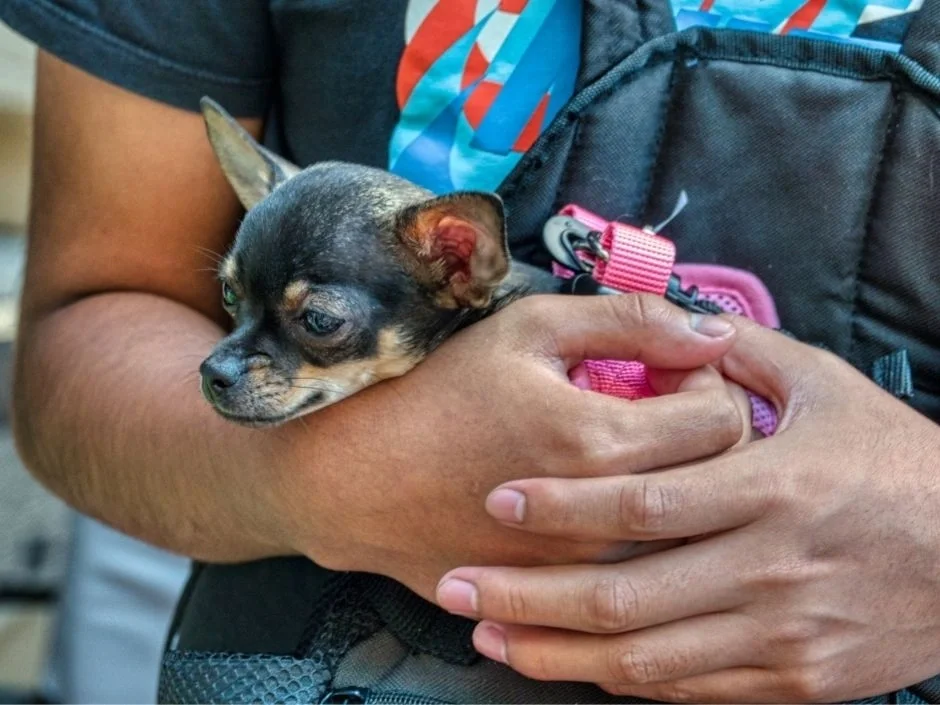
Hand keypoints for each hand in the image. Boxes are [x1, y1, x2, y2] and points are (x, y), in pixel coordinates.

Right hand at [281, 295, 749, 600]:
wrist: (360, 481)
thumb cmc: (439, 394)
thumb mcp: (528, 329)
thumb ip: (628, 320)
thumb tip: (711, 331)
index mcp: (604, 443)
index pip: (722, 418)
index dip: (707, 381)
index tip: (668, 368)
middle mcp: (609, 518)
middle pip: (715, 477)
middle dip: (701, 430)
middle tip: (655, 402)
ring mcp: (587, 566)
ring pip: (684, 525)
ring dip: (675, 479)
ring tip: (626, 446)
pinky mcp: (563, 591)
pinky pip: (639, 561)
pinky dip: (639, 522)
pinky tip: (600, 490)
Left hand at [436, 317, 939, 701]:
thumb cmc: (898, 463)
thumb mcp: (830, 389)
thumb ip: (746, 357)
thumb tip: (679, 326)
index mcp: (772, 488)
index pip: (641, 502)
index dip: (561, 505)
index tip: (498, 502)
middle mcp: (768, 569)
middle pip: (625, 594)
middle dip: (529, 596)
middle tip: (461, 591)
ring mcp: (780, 635)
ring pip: (645, 659)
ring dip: (557, 653)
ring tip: (491, 639)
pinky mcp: (793, 681)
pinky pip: (690, 690)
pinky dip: (622, 679)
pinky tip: (572, 664)